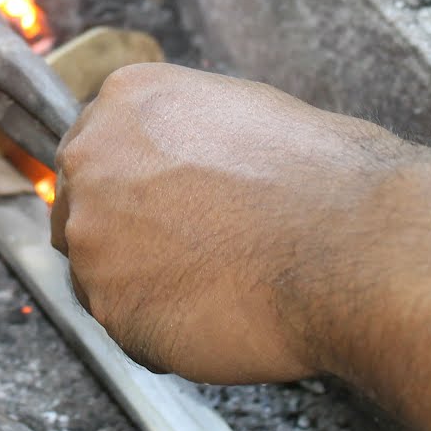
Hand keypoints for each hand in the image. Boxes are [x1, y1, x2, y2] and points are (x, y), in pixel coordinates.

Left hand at [50, 63, 412, 383]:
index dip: (129, 185)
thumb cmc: (318, 178)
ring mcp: (93, 235)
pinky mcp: (108, 306)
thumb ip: (181, 132)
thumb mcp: (244, 111)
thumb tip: (172, 160)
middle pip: (79, 207)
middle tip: (187, 252)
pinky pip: (126, 325)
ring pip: (97, 272)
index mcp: (127, 100)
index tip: (156, 207)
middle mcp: (92, 159)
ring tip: (216, 282)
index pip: (93, 147)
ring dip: (143, 284)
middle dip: (123, 233)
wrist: (350, 243)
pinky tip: (217, 311)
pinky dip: (163, 330)